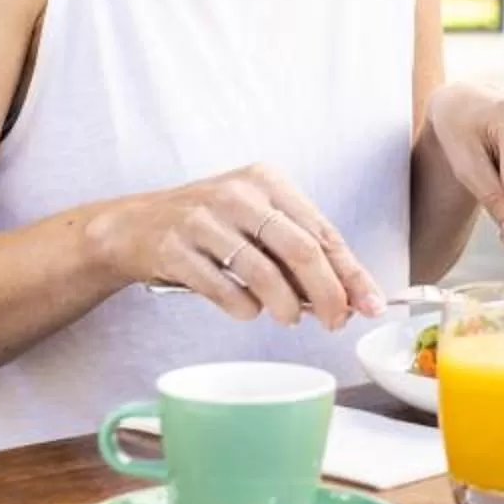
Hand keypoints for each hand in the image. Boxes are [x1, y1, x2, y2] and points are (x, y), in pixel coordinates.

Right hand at [83, 164, 383, 329]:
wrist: (133, 226)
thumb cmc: (208, 226)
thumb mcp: (255, 223)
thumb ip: (296, 253)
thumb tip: (345, 297)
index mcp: (267, 181)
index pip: (322, 231)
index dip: (351, 272)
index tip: (370, 304)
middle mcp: (238, 193)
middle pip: (301, 249)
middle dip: (327, 294)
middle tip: (336, 322)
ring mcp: (204, 219)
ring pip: (263, 272)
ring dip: (285, 305)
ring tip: (289, 319)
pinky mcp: (175, 248)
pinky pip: (222, 289)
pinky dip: (243, 308)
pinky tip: (246, 309)